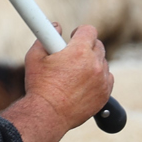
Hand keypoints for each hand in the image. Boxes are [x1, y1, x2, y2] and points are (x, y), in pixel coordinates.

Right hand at [4, 24, 112, 141]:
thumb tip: (55, 27)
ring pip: (103, 63)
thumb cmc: (39, 86)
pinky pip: (108, 78)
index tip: (73, 36)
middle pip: (98, 45)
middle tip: (73, 54)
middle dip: (86, 46)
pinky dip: (99, 78)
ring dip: (92, 63)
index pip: (89, 30)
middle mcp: (94, 64)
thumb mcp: (34, 57)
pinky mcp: (105, 94)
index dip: (80, 31)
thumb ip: (44, 37)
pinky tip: (85, 83)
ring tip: (76, 72)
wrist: (48, 115)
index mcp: (78, 51)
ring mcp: (102, 80)